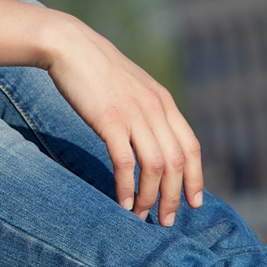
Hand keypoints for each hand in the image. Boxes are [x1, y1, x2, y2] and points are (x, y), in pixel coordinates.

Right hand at [42, 15, 204, 225]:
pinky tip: (121, 203)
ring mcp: (133, 114)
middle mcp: (155, 108)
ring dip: (150, 196)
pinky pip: (125, 162)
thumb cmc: (98, 70)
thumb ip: (148, 110)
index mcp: (164, 102)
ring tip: (142, 215)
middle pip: (176, 162)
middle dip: (175, 196)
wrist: (71, 47)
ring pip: (155, 166)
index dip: (196, 178)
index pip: (191, 146)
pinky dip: (126, 187)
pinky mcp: (109, 120)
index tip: (194, 204)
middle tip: (166, 220)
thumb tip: (155, 140)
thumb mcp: (134, 87)